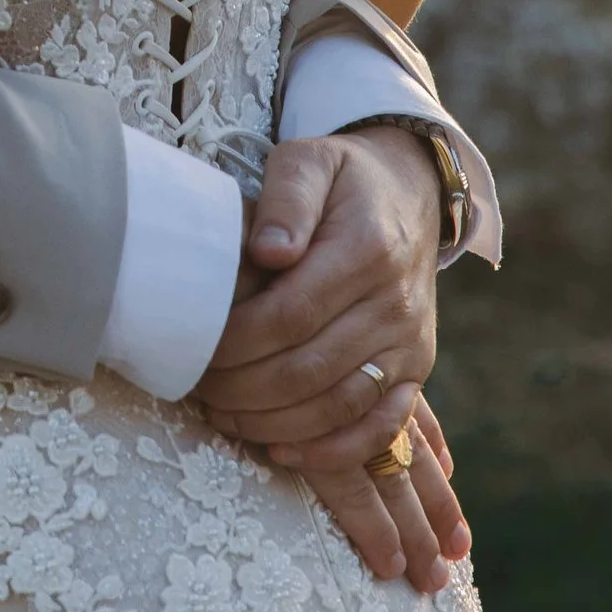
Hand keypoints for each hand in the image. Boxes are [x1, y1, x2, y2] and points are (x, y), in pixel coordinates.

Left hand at [198, 126, 449, 579]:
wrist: (408, 194)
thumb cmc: (341, 178)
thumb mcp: (310, 160)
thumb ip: (287, 197)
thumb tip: (268, 251)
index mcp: (366, 249)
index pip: (290, 314)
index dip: (236, 342)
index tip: (194, 349)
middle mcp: (395, 303)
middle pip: (308, 369)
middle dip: (242, 389)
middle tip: (198, 388)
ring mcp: (410, 343)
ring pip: (337, 406)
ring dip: (274, 424)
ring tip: (224, 416)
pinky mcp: (416, 370)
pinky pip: (380, 428)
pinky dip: (331, 451)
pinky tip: (282, 452)